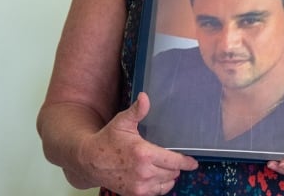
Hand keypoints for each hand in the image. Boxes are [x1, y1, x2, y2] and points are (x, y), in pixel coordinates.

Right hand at [76, 92, 198, 195]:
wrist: (89, 161)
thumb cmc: (107, 139)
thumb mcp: (122, 122)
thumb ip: (137, 111)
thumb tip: (145, 96)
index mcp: (144, 154)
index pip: (174, 161)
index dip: (186, 162)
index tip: (193, 163)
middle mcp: (144, 172)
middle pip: (172, 173)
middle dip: (176, 166)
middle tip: (174, 160)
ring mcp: (140, 185)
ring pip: (166, 183)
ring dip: (169, 176)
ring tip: (167, 168)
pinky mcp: (135, 194)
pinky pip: (157, 192)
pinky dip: (161, 186)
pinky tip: (159, 178)